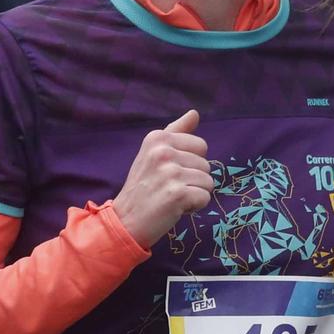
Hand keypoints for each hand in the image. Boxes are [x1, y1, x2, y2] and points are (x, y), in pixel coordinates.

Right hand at [113, 110, 214, 247]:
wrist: (125, 220)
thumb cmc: (143, 186)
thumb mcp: (153, 153)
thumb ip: (175, 132)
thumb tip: (195, 113)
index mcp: (158, 138)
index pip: (200, 146)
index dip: (190, 162)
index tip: (169, 172)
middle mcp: (163, 152)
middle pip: (206, 164)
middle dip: (193, 179)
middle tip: (169, 187)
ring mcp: (170, 172)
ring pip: (208, 182)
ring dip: (194, 193)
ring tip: (172, 197)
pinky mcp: (178, 193)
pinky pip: (205, 197)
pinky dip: (195, 207)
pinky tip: (175, 208)